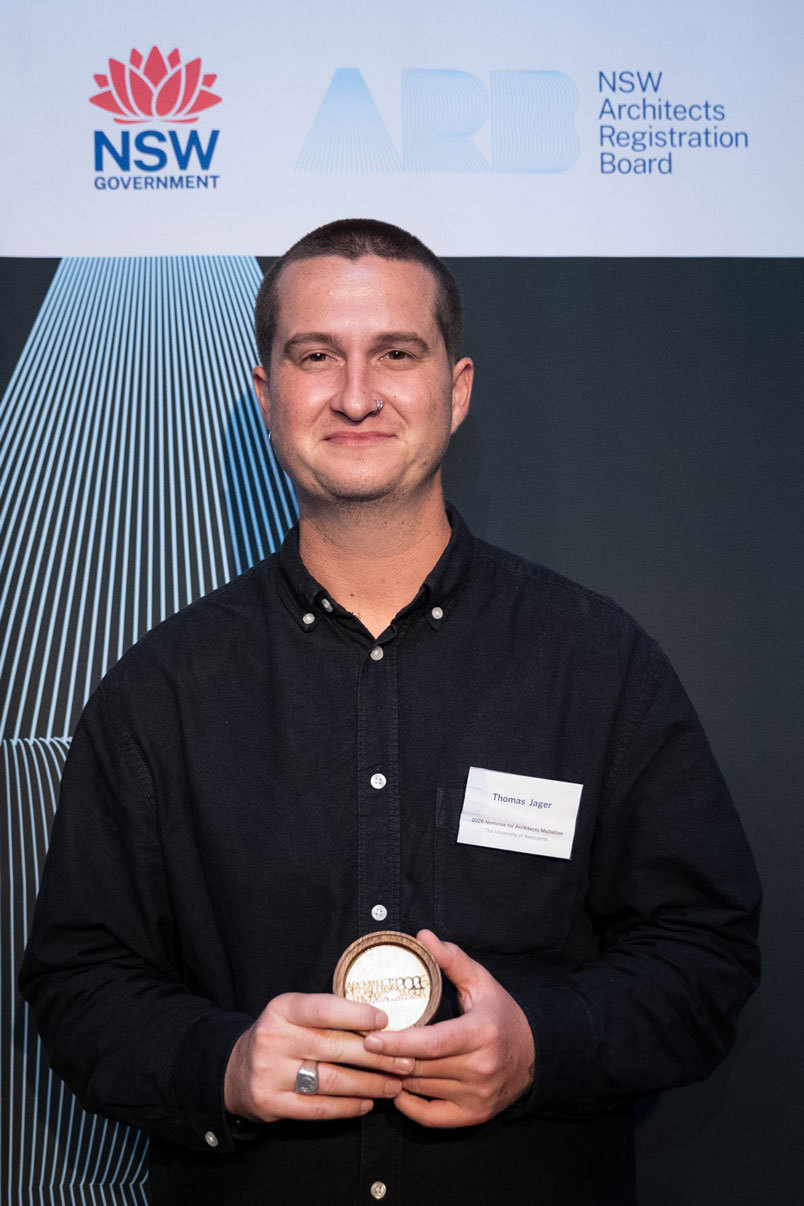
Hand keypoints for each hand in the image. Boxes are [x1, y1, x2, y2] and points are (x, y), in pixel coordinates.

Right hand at [224, 993, 414, 1122]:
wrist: (234, 1070)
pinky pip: (317, 1108)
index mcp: (282, 1009)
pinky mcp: (271, 1103)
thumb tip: (380, 1023)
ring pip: (331, 1080)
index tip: (387, 1022)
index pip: (324, 1009)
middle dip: (377, 1056)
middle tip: (406, 1061)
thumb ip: (327, 1015)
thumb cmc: (279, 1036)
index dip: (357, 1014)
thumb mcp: (293, 1014)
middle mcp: (274, 1039)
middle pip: (334, 1047)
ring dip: (369, 1084)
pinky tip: (367, 1103)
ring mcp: (270, 1073)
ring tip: (394, 1084)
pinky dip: (347, 1107)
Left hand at [363, 930, 534, 1127]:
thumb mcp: (481, 982)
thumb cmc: (501, 1015)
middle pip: (421, 1067)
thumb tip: (423, 935)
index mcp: (481, 1034)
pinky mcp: (474, 1116)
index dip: (398, 1043)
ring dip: (395, 1076)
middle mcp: (480, 1068)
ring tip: (375, 1060)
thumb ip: (452, 959)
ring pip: (421, 1088)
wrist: (535, 1056)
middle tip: (360, 1045)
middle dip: (387, 1057)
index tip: (370, 1036)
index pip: (432, 1043)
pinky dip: (408, 1104)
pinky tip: (397, 1087)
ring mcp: (477, 1096)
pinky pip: (430, 1117)